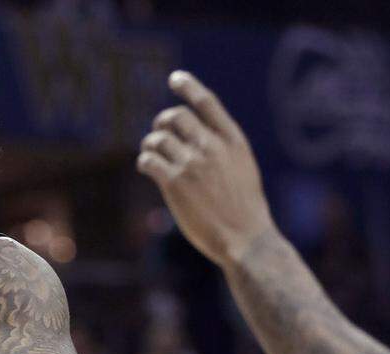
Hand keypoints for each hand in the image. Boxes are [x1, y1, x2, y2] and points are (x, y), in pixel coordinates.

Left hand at [137, 71, 275, 265]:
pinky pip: (148, 160)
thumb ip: (223, 150)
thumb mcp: (244, 169)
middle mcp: (212, 147)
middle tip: (160, 134)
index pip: (207, 103)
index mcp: (233, 141)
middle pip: (176, 116)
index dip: (189, 87)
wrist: (245, 238)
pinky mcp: (174, 183)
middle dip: (162, 122)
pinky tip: (148, 168)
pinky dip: (145, 161)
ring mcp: (192, 164)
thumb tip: (198, 138)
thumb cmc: (244, 210)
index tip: (175, 78)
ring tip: (152, 155)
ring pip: (158, 137)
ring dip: (150, 144)